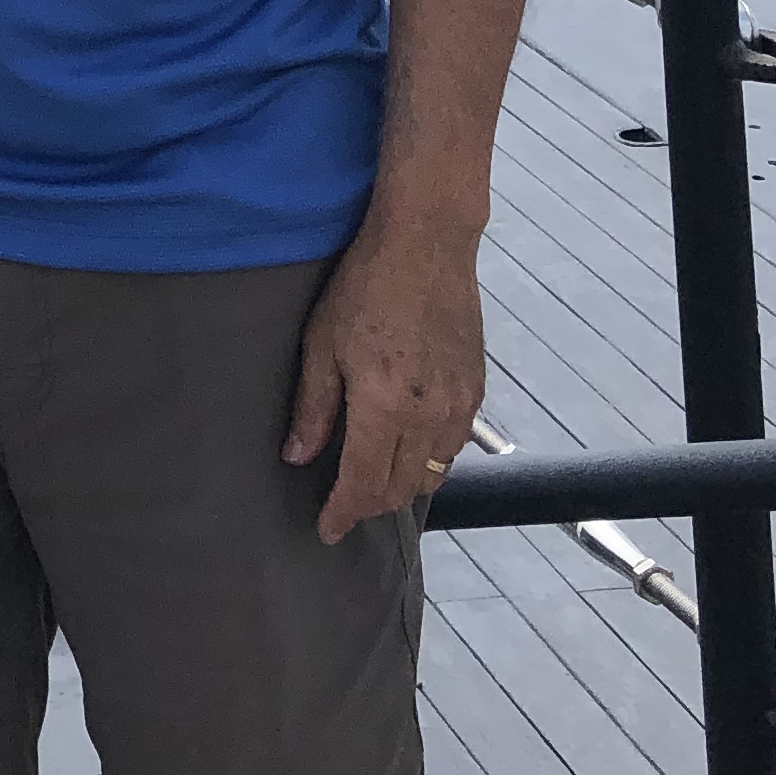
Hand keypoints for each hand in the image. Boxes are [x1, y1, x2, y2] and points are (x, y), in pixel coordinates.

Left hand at [283, 213, 484, 543]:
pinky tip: (405, 444)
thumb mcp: (322, 343)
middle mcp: (429, 415)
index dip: (343, 514)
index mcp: (385, 406)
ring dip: (402, 484)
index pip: (365, 484)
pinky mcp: (477, 392)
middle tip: (344, 502)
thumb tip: (298, 457)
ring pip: (432, 474)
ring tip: (373, 476)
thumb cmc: (365, 285)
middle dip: (370, 504)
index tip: (326, 530)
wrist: (426, 244)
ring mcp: (460, 406)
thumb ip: (313, 407)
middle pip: (402, 489)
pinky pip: (452, 448)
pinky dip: (428, 459)